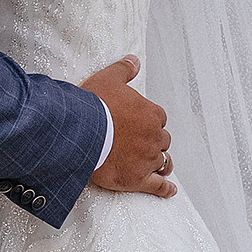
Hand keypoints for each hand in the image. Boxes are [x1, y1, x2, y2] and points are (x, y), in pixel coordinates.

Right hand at [83, 56, 174, 197]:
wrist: (81, 132)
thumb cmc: (93, 106)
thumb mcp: (108, 79)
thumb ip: (123, 70)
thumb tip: (133, 60)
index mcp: (150, 113)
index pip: (158, 118)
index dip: (149, 121)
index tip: (139, 124)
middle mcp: (154, 136)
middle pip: (161, 140)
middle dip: (153, 141)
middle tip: (141, 143)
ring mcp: (148, 158)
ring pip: (162, 162)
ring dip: (160, 162)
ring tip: (157, 165)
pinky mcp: (138, 179)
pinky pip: (158, 186)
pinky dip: (165, 189)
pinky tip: (170, 191)